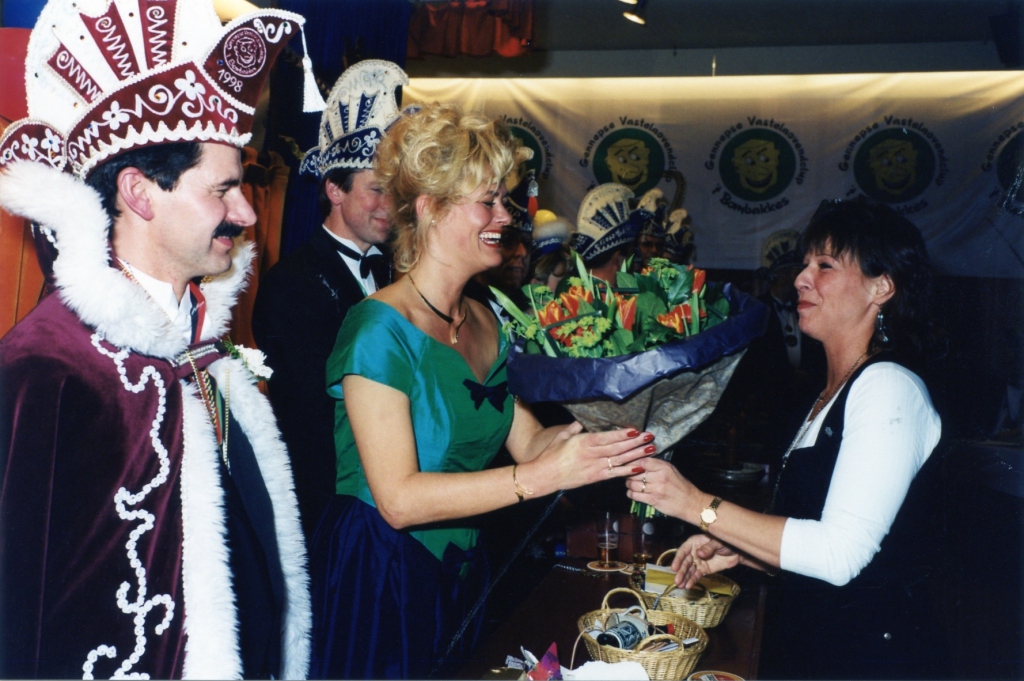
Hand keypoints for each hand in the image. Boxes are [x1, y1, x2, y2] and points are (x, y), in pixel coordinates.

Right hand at [530, 422, 655, 491]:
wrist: (546, 475)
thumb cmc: (552, 454)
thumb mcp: (562, 436)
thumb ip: (575, 427)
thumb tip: (583, 419)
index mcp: (584, 442)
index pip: (607, 437)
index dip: (622, 434)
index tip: (635, 429)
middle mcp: (592, 454)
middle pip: (617, 448)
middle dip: (635, 442)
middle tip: (650, 436)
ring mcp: (595, 467)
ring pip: (620, 460)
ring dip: (637, 455)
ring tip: (651, 449)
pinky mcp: (596, 477)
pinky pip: (616, 474)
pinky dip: (629, 471)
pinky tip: (641, 467)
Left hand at [624, 456, 701, 520]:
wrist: (690, 503)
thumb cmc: (680, 485)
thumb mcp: (671, 470)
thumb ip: (656, 465)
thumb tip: (639, 462)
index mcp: (664, 467)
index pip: (642, 461)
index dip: (633, 463)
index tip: (629, 465)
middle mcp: (659, 477)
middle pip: (635, 473)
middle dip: (629, 474)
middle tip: (628, 475)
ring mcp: (656, 489)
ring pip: (632, 484)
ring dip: (629, 484)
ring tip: (630, 484)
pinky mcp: (653, 500)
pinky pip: (635, 495)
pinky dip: (630, 494)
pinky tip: (632, 493)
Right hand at [669, 534, 741, 588]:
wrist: (736, 553)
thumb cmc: (726, 542)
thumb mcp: (718, 543)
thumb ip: (709, 548)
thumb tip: (699, 554)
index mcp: (694, 543)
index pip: (683, 551)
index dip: (678, 559)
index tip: (674, 568)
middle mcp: (694, 552)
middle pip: (685, 563)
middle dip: (681, 572)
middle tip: (677, 581)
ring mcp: (698, 562)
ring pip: (689, 570)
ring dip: (684, 578)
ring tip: (680, 586)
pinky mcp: (704, 570)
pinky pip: (696, 575)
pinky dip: (692, 580)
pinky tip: (688, 586)